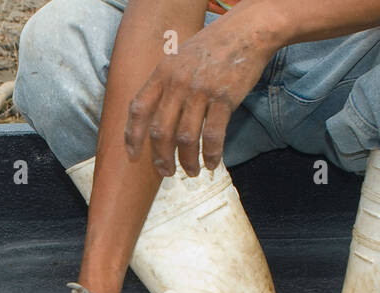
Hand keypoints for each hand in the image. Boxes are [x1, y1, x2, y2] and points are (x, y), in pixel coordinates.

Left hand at [124, 14, 279, 176]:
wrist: (246, 32)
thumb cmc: (213, 48)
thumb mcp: (179, 58)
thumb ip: (166, 83)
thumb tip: (156, 116)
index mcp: (162, 73)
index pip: (138, 109)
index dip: (133, 136)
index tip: (134, 156)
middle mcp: (177, 83)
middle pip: (160, 131)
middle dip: (161, 158)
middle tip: (166, 173)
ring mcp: (200, 91)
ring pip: (185, 138)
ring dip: (187, 161)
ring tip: (192, 172)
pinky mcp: (223, 99)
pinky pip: (212, 135)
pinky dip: (211, 154)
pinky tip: (212, 163)